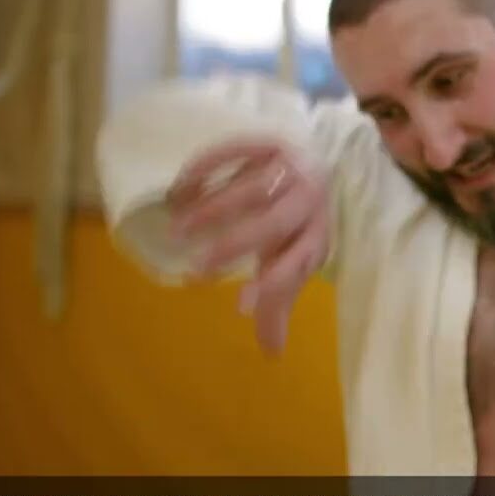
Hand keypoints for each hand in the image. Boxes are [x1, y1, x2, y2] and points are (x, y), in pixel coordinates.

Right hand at [167, 137, 330, 354]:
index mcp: (316, 237)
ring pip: (251, 188)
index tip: (241, 304)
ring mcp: (289, 169)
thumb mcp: (291, 261)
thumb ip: (278, 302)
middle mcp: (308, 202)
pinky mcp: (268, 142)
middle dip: (235, 245)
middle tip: (197, 269)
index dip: (274, 283)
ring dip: (212, 209)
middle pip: (275, 223)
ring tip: (177, 229)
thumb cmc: (296, 225)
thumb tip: (271, 353)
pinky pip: (236, 151)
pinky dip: (205, 169)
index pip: (300, 262)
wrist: (314, 163)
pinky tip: (179, 190)